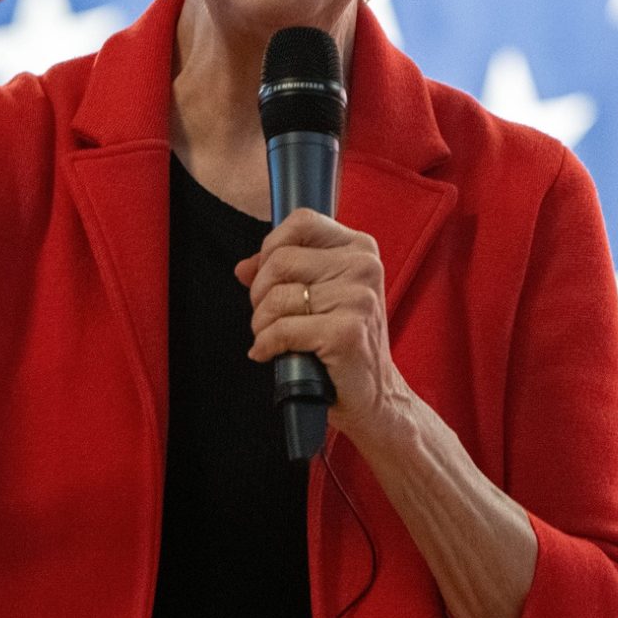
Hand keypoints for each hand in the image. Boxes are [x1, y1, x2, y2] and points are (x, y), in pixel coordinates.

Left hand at [235, 208, 413, 450]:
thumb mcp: (321, 296)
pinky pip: (281, 330)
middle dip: (260, 293)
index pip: (302, 221)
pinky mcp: (346, 332)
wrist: (375, 396)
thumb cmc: (344, 343)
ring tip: (273, 339)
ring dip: (261, 324)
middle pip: (281, 260)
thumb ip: (284, 274)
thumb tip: (243, 268)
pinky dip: (266, 345)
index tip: (267, 276)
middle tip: (268, 317)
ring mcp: (358, 299)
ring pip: (276, 297)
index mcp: (360, 249)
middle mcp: (364, 267)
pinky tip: (272, 354)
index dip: (271, 247)